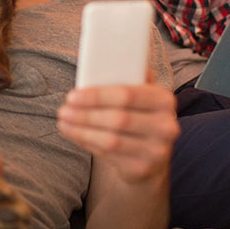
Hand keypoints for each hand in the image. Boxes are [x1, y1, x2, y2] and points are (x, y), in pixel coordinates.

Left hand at [57, 71, 178, 182]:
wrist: (151, 156)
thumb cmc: (138, 115)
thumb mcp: (138, 95)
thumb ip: (126, 77)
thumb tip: (101, 60)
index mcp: (164, 99)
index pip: (127, 94)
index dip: (97, 95)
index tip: (72, 95)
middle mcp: (166, 126)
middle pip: (118, 119)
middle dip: (85, 114)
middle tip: (63, 110)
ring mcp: (157, 150)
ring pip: (111, 140)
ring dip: (81, 130)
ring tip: (63, 122)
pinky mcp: (144, 169)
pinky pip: (109, 155)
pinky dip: (87, 143)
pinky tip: (74, 134)